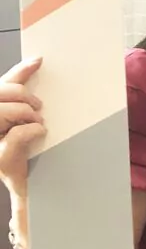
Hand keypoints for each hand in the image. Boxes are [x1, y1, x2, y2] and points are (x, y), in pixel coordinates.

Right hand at [0, 57, 46, 201]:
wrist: (27, 187)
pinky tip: (39, 133)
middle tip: (38, 108)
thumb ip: (21, 93)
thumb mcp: (20, 120)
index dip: (19, 71)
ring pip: (6, 112)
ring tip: (37, 123)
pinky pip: (15, 135)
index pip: (0, 85)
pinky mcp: (0, 159)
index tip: (39, 61)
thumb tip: (36, 61)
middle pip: (0, 93)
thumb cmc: (22, 152)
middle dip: (23, 96)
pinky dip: (31, 131)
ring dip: (27, 114)